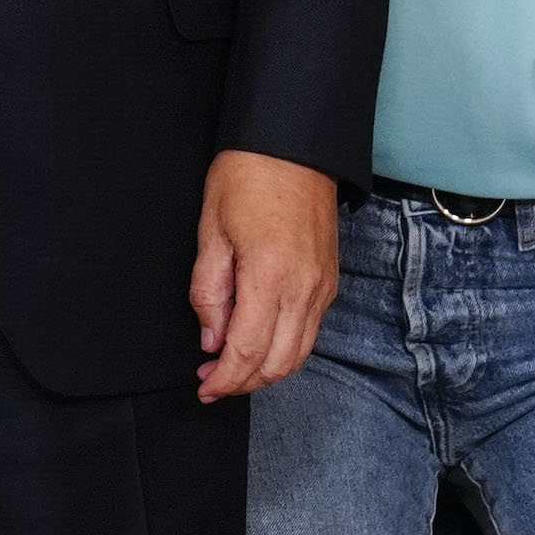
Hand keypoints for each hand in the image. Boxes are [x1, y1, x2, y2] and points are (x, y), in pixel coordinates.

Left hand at [188, 151, 336, 397]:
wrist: (295, 145)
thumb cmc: (248, 178)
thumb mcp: (211, 232)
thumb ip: (209, 292)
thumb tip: (211, 338)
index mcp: (270, 277)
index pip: (248, 352)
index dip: (224, 379)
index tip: (204, 388)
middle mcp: (305, 289)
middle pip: (278, 364)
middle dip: (243, 383)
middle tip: (211, 381)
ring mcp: (323, 287)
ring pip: (298, 354)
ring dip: (265, 371)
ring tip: (232, 368)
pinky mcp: (330, 281)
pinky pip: (309, 332)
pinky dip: (284, 350)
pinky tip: (258, 343)